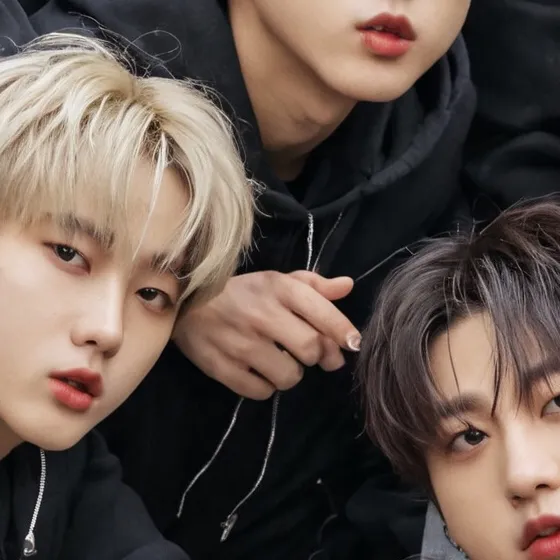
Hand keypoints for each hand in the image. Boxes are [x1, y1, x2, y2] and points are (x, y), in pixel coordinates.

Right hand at [172, 270, 359, 399]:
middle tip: (310, 354)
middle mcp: (260, 315)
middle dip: (318, 356)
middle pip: (311, 350)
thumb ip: (313, 285)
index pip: (321, 313)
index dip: (343, 332)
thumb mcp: (276, 281)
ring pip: (289, 377)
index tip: (353, 344)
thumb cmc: (240, 292)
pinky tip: (258, 371)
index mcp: (277, 289)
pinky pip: (261, 392)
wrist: (185, 303)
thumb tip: (348, 287)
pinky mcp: (221, 368)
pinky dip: (266, 386)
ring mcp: (239, 344)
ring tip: (279, 361)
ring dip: (291, 373)